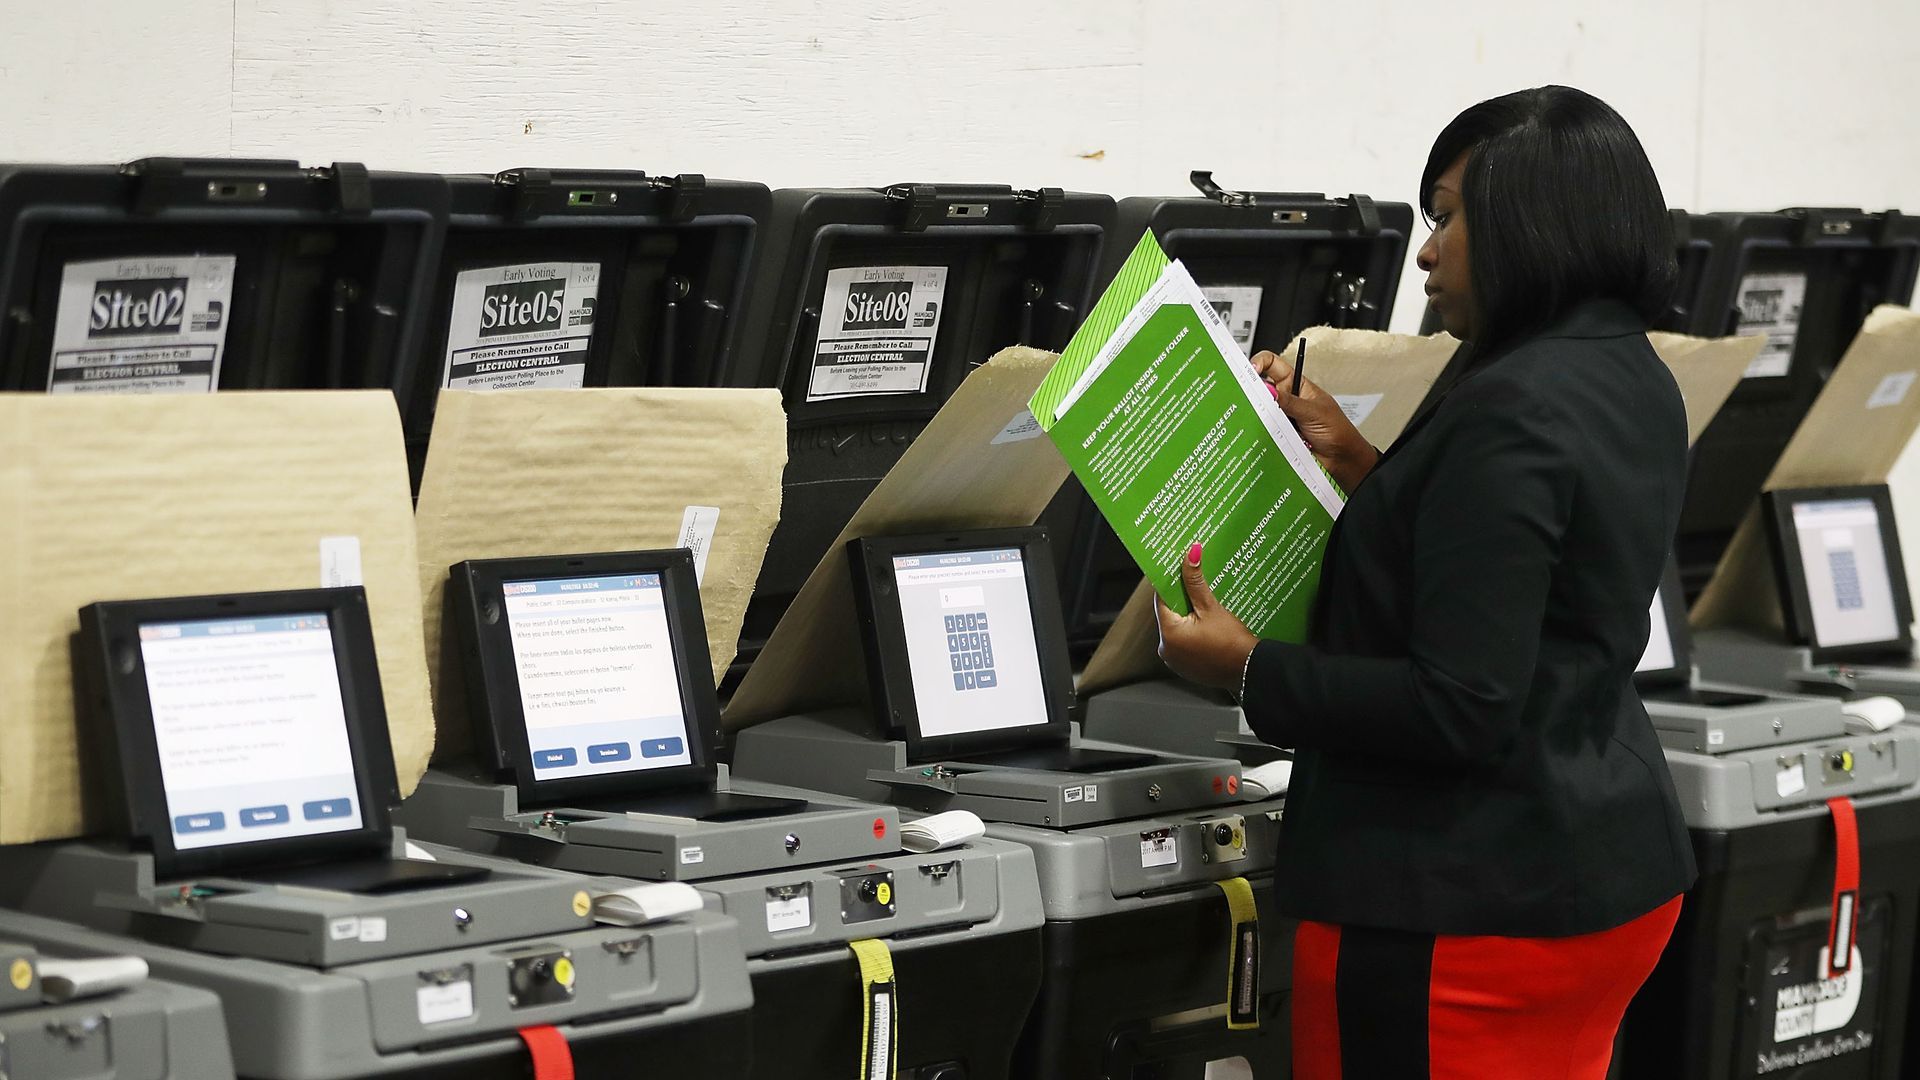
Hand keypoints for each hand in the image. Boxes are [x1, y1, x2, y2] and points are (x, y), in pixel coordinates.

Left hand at [1155, 542, 1257, 691]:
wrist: (1251, 670)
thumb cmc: (1232, 643)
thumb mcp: (1212, 608)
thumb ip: (1196, 581)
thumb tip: (1190, 555)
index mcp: (1168, 634)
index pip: (1161, 600)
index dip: (1171, 582)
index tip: (1177, 570)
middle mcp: (1167, 650)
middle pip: (1171, 614)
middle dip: (1183, 598)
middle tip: (1194, 582)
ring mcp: (1176, 661)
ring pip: (1179, 628)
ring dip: (1189, 615)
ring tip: (1204, 602)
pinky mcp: (1187, 668)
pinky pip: (1186, 643)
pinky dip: (1194, 632)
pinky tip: (1208, 623)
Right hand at [1249, 347, 1379, 491]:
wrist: (1341, 460)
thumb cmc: (1337, 431)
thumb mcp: (1314, 412)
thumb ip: (1290, 402)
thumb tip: (1267, 391)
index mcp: (1295, 385)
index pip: (1272, 364)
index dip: (1260, 362)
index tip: (1251, 370)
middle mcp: (1285, 399)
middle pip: (1260, 388)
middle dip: (1251, 389)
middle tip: (1245, 395)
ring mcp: (1279, 418)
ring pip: (1258, 411)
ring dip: (1256, 414)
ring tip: (1256, 418)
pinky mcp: (1275, 435)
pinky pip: (1260, 431)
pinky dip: (1257, 432)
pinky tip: (1257, 433)